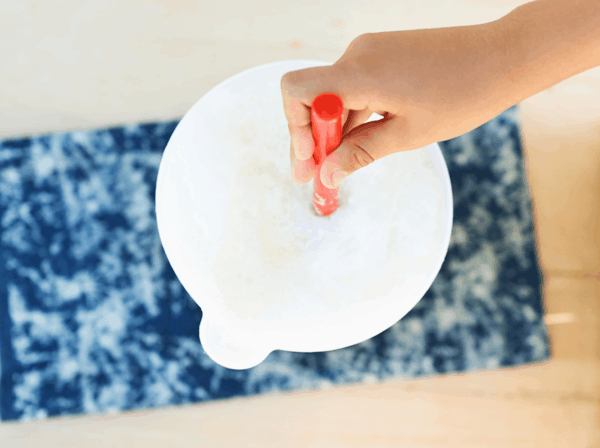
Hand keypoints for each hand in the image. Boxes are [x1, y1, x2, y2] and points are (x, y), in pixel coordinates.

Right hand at [281, 23, 514, 187]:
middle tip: (319, 178)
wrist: (503, 57)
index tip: (310, 160)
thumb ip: (360, 152)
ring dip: (335, 131)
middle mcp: (357, 54)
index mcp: (360, 72)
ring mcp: (370, 52)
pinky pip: (354, 86)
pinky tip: (363, 140)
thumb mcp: (407, 134)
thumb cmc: (462, 95)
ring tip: (343, 166)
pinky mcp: (383, 55)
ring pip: (334, 95)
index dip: (295, 128)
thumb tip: (327, 173)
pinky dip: (352, 115)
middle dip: (313, 140)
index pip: (297, 91)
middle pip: (313, 98)